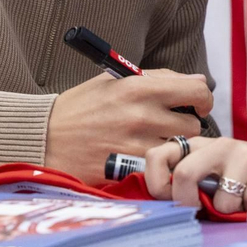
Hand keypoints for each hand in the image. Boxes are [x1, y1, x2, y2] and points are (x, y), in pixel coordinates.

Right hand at [44, 70, 213, 183]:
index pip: (197, 90)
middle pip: (193, 125)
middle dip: (185, 125)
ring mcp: (136, 145)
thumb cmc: (81, 106)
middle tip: (168, 126)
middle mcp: (142, 115)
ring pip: (180, 150)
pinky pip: (162, 167)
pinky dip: (159, 165)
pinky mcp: (128, 169)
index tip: (196, 104)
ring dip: (173, 148)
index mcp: (139, 87)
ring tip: (152, 142)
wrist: (43, 137)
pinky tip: (145, 159)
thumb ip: (159, 78)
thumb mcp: (115, 80)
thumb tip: (199, 80)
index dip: (203, 98)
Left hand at [143, 136, 246, 212]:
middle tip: (202, 212)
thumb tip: (159, 210)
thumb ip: (185, 184)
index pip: (157, 155)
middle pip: (184, 174)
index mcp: (197, 146)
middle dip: (189, 204)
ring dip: (230, 212)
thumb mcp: (209, 174)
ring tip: (239, 204)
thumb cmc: (242, 177)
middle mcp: (218, 145)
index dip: (157, 185)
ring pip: (222, 198)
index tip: (170, 201)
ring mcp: (245, 154)